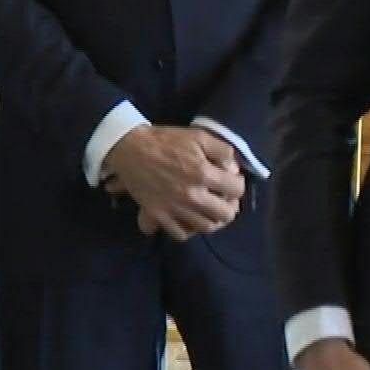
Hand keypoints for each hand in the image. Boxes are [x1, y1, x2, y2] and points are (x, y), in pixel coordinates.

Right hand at [102, 126, 243, 240]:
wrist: (131, 149)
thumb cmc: (166, 140)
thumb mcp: (199, 136)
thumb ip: (223, 151)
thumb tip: (234, 170)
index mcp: (203, 173)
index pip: (237, 190)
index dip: (238, 184)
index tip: (231, 180)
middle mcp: (192, 195)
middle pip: (226, 215)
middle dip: (230, 205)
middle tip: (224, 198)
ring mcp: (175, 208)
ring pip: (206, 227)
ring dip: (212, 219)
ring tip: (209, 209)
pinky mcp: (159, 215)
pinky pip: (181, 234)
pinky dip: (188, 229)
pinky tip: (189, 218)